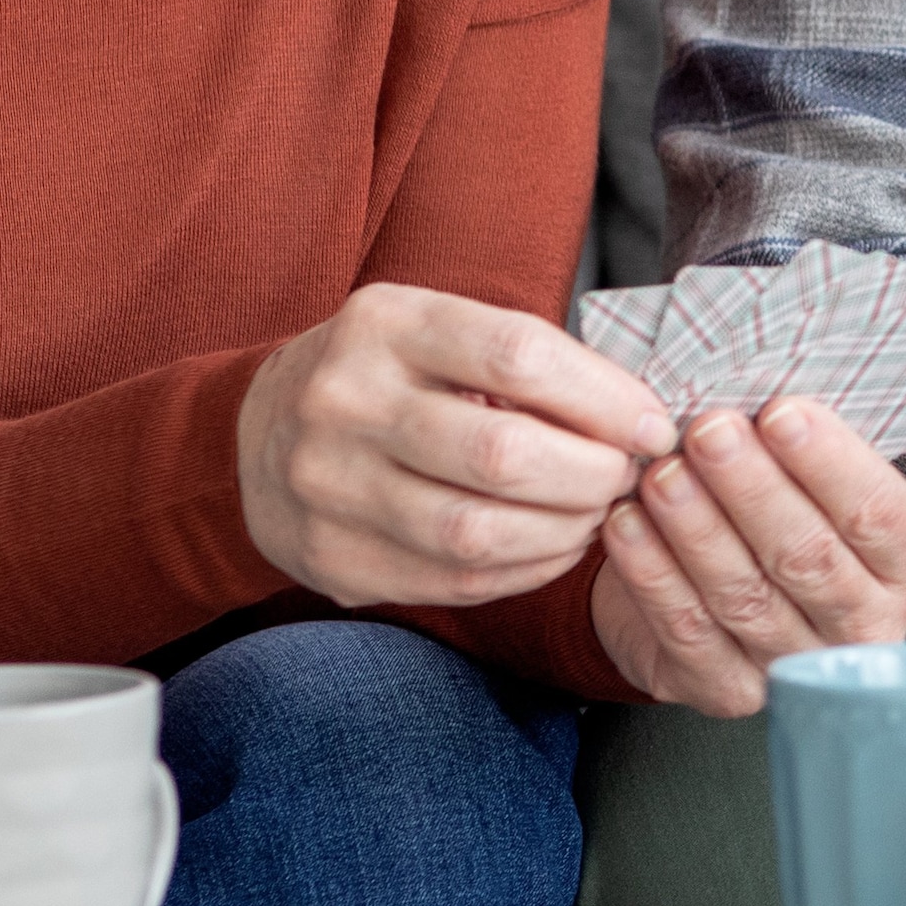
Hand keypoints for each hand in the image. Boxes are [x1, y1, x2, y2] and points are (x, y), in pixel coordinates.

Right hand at [236, 284, 678, 610]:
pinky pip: (454, 580)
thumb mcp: (436, 329)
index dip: (605, 398)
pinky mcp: (331, 558)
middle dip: (593, 474)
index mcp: (384, 324)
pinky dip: (526, 569)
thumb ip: (528, 362)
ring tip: (596, 513)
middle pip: (502, 453)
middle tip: (628, 476)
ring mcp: (328, 486)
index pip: (518, 355)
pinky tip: (554, 547)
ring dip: (565, 531)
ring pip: (478, 532)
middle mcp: (345, 401)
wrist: (252, 433)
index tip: (652, 425)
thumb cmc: (385, 374)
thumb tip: (640, 417)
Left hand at [589, 400, 905, 717]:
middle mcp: (864, 624)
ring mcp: (796, 665)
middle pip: (812, 558)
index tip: (781, 412)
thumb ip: (802, 445)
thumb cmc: (778, 513)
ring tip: (662, 472)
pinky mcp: (730, 692)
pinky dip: (653, 574)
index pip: (881, 516)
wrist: (719, 590)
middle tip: (710, 432)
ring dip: (698, 528)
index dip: (832, 465)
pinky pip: (687, 630)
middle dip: (755, 490)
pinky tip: (628, 523)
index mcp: (905, 565)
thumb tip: (756, 388)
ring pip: (745, 595)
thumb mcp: (811, 478)